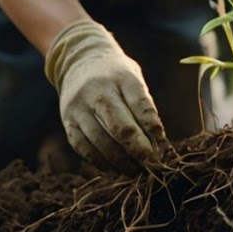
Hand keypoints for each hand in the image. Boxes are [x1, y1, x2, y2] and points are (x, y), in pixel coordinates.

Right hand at [44, 19, 169, 173]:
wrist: (79, 59)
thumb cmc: (116, 74)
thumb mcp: (134, 79)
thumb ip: (144, 107)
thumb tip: (156, 144)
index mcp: (121, 77)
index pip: (141, 104)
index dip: (153, 128)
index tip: (165, 146)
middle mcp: (98, 91)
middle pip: (120, 127)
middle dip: (139, 150)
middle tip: (153, 166)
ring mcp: (79, 106)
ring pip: (101, 141)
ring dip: (121, 162)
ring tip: (137, 172)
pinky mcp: (67, 120)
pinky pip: (83, 147)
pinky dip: (100, 162)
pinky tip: (115, 170)